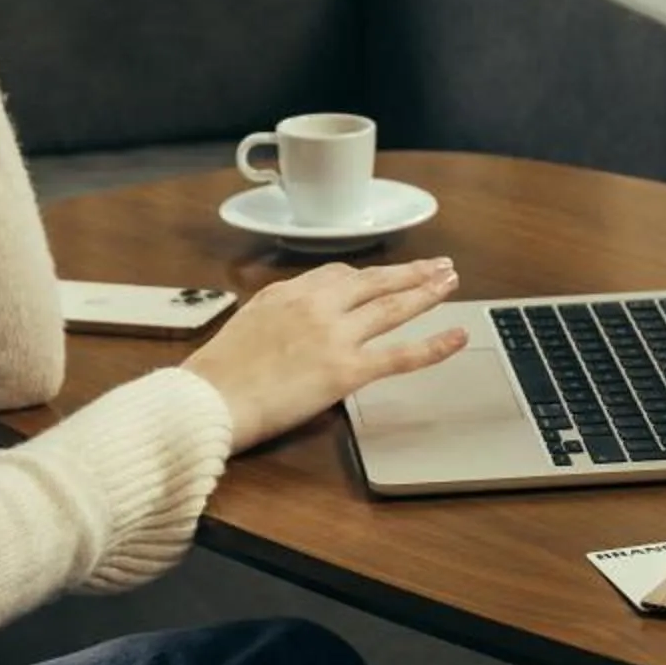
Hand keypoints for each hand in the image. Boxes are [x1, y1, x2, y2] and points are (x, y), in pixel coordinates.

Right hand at [185, 256, 466, 450]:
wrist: (208, 399)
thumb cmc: (215, 376)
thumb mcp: (245, 327)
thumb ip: (276, 319)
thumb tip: (291, 328)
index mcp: (287, 293)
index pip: (338, 276)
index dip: (368, 276)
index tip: (383, 275)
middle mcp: (316, 305)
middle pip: (374, 281)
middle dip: (409, 272)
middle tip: (437, 265)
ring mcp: (334, 335)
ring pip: (393, 306)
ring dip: (426, 291)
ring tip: (450, 281)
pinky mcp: (347, 369)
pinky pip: (401, 354)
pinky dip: (434, 345)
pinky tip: (457, 336)